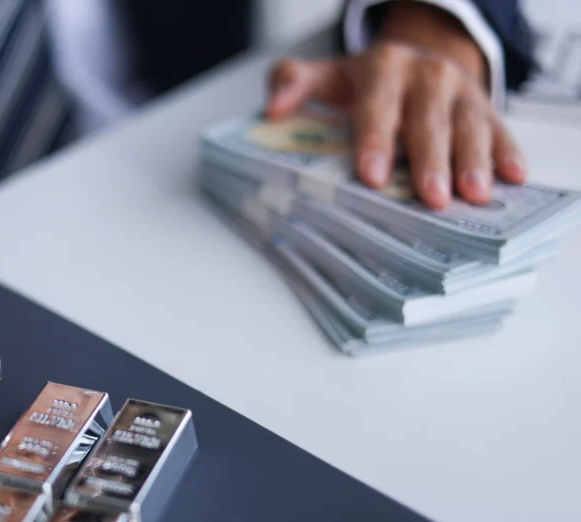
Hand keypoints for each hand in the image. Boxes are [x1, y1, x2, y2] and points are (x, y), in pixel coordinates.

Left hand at [265, 1, 525, 208]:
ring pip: (469, 126)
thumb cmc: (365, 83)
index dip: (376, 141)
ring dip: (472, 161)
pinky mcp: (486, 107)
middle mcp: (426, 75)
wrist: (414, 62)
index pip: (377, 107)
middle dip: (430, 159)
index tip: (373, 175)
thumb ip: (291, 83)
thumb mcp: (325, 76)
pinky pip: (500, 129)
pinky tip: (513, 177)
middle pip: (428, 121)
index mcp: (384, 68)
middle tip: (432, 197)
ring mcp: (461, 92)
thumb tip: (271, 108)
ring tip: (474, 195)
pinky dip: (508, 152)